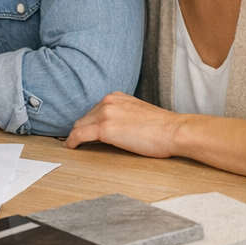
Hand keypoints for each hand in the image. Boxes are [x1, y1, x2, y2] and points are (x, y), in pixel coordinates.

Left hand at [66, 91, 186, 157]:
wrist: (173, 131)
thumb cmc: (162, 127)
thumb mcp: (137, 112)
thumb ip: (123, 114)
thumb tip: (115, 127)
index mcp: (116, 97)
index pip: (94, 110)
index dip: (89, 122)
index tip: (86, 131)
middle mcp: (108, 101)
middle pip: (85, 118)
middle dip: (81, 129)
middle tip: (78, 141)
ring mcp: (105, 114)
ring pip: (80, 126)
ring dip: (76, 136)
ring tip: (74, 145)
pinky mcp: (104, 129)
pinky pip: (79, 135)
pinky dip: (72, 141)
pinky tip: (71, 147)